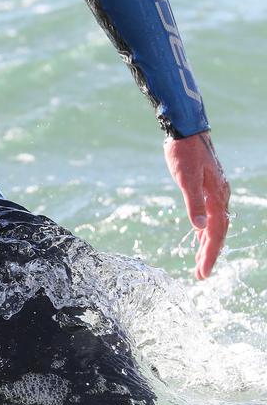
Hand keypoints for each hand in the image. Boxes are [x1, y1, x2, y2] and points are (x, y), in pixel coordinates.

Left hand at [164, 130, 229, 279]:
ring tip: (199, 262)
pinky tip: (199, 235)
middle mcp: (220, 196)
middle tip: (200, 274)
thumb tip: (199, 227)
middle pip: (218, 231)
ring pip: (215, 224)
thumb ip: (193, 202)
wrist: (185, 129)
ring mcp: (215, 191)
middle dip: (209, 254)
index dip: (210, 254)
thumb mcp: (186, 177)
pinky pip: (210, 214)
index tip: (202, 273)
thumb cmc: (184, 152)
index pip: (215, 232)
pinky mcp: (207, 186)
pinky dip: (205, 228)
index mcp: (217, 196)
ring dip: (208, 243)